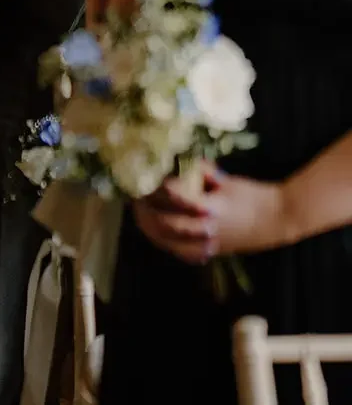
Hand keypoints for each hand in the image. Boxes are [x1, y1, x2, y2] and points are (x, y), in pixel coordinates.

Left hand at [131, 164, 290, 262]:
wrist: (280, 219)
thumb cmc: (254, 196)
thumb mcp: (227, 180)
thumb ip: (201, 173)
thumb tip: (179, 163)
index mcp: (210, 207)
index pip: (174, 198)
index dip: (157, 188)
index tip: (146, 179)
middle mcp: (206, 228)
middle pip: (164, 223)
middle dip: (146, 210)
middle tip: (136, 198)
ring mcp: (209, 242)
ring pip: (170, 242)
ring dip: (151, 228)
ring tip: (141, 215)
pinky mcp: (213, 251)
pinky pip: (183, 253)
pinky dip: (168, 244)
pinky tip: (158, 235)